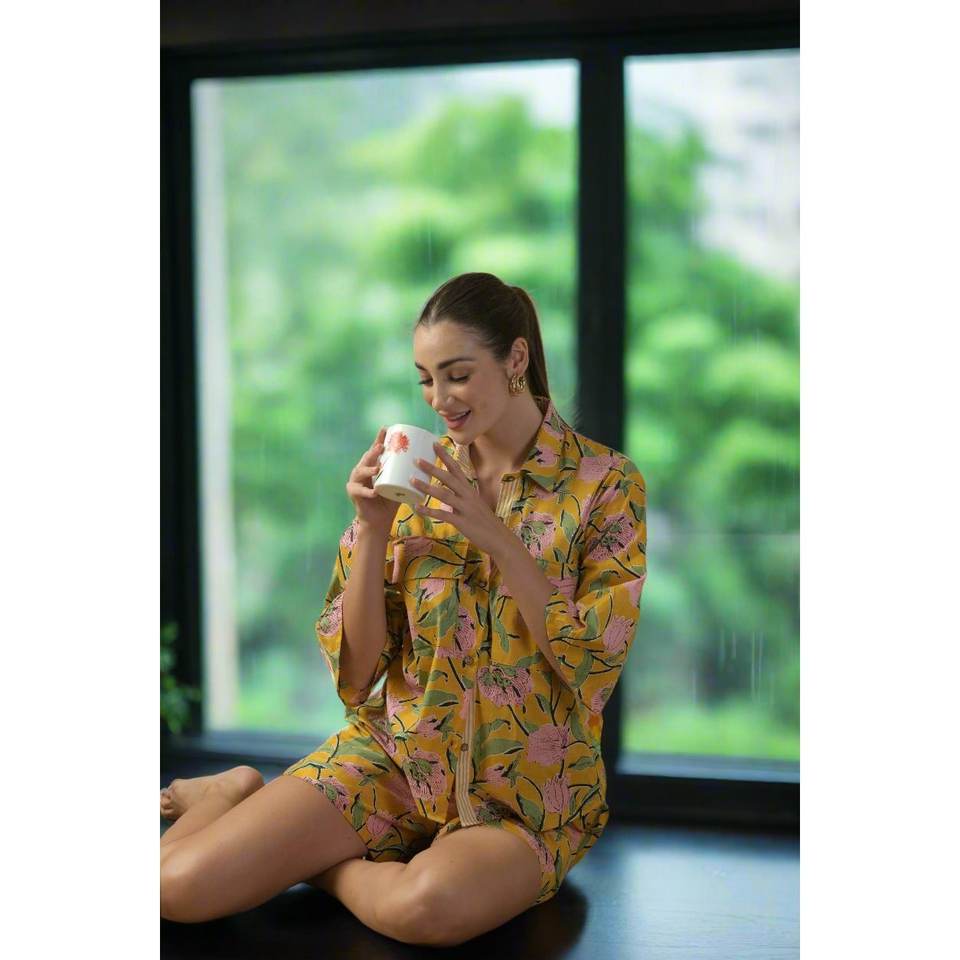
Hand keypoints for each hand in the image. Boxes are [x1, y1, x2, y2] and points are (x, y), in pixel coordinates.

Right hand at [346, 427, 400, 538]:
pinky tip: (374, 492)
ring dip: (369, 469)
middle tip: (381, 446)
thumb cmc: (390, 501)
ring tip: (378, 468)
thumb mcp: (400, 484)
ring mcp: (355, 482)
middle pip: (366, 457)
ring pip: (360, 471)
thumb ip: (408, 473)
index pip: (375, 450)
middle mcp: (361, 471)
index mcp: (372, 466)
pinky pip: (359, 491)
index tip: (385, 428)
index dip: (379, 439)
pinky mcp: (353, 494)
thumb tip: (429, 460)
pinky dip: (367, 492)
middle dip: (373, 451)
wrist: (379, 520)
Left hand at [410, 442, 507, 556]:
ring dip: (426, 486)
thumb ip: (460, 498)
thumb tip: (445, 495)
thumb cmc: (485, 522)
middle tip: (416, 459)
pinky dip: (429, 511)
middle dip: (432, 468)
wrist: (499, 538)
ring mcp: (465, 508)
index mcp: (469, 489)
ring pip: (443, 494)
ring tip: (411, 480)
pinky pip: (443, 514)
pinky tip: (417, 507)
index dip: (445, 456)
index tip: (434, 444)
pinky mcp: (462, 522)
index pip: (456, 468)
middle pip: (448, 477)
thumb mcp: (474, 504)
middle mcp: (467, 495)